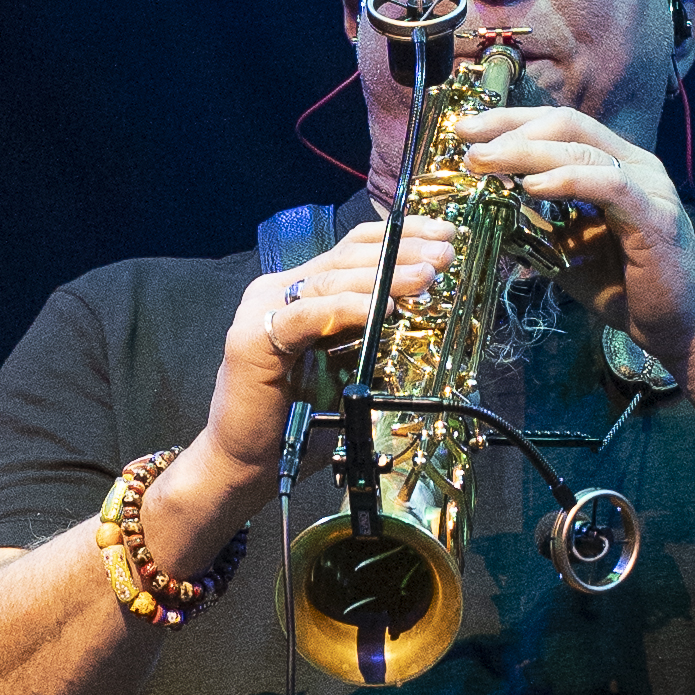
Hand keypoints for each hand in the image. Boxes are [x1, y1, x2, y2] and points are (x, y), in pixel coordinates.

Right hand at [206, 216, 456, 480]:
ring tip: (426, 276)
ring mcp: (263, 311)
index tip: (445, 233)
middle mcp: (280, 291)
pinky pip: (307, 316)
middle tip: (446, 251)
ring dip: (385, 275)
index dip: (400, 235)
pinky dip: (347, 309)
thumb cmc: (300, 420)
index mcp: (302, 291)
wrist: (249, 461)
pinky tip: (383, 308)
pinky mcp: (252, 340)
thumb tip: (426, 306)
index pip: (355, 248)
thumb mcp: (351, 366)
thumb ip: (373, 334)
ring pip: (332, 280)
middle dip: (403, 250)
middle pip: (348, 258)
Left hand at [453, 105, 694, 377]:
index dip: (512, 122)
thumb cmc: (625, 291)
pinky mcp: (655, 215)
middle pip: (567, 124)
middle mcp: (635, 165)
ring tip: (484, 162)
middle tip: (466, 139)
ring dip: (526, 152)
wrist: (678, 331)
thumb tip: (486, 211)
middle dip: (510, 128)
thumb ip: (536, 227)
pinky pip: (608, 184)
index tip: (466, 131)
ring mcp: (648, 186)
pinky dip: (566, 179)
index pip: (560, 126)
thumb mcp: (566, 253)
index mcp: (615, 166)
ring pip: (582, 148)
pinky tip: (531, 187)